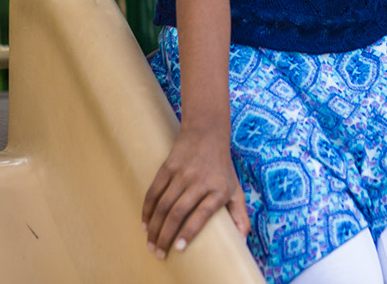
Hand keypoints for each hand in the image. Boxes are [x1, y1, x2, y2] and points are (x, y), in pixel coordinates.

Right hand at [142, 123, 249, 259]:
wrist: (207, 133)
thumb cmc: (222, 168)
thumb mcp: (236, 189)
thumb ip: (240, 216)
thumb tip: (243, 242)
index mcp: (219, 189)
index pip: (202, 213)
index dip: (189, 231)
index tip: (178, 248)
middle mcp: (201, 180)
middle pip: (179, 212)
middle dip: (165, 236)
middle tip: (158, 253)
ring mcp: (183, 173)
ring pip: (163, 204)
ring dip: (154, 226)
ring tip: (150, 244)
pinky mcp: (168, 166)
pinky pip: (154, 191)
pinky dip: (147, 209)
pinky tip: (144, 224)